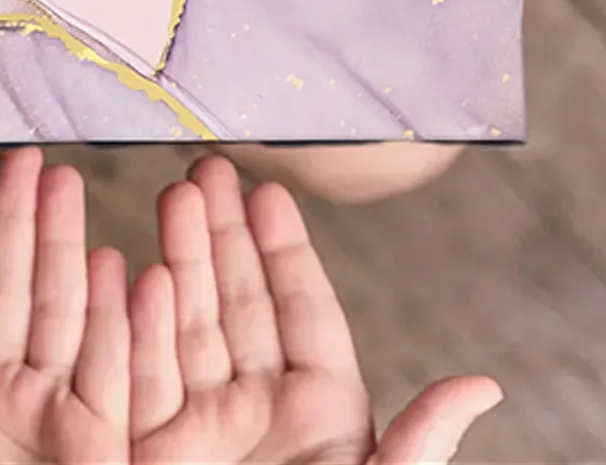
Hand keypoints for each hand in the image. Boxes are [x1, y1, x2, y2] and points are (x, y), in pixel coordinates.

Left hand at [0, 148, 129, 463]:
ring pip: (62, 315)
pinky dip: (122, 324)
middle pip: (9, 292)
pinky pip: (115, 374)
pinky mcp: (103, 447)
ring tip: (69, 184)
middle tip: (25, 155)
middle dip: (19, 223)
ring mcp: (53, 420)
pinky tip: (127, 268)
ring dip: (68, 249)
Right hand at [129, 157, 500, 463]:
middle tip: (206, 170)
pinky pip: (135, 374)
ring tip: (170, 195)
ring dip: (176, 257)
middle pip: (237, 302)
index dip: (282, 251)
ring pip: (185, 323)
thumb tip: (483, 386)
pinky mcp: (143, 451)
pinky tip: (122, 267)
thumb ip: (416, 449)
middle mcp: (256, 417)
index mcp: (320, 421)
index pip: (302, 313)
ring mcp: (196, 430)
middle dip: (222, 233)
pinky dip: (128, 320)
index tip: (266, 191)